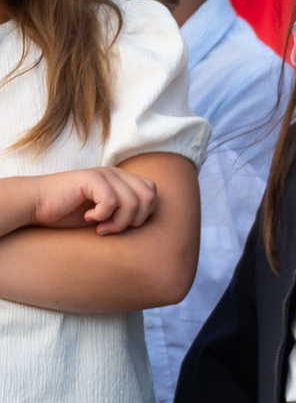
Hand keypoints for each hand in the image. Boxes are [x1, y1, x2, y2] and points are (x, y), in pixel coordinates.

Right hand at [12, 166, 159, 234]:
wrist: (36, 205)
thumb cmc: (69, 213)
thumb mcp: (104, 215)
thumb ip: (125, 214)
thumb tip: (145, 227)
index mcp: (123, 180)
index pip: (152, 193)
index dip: (144, 213)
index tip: (123, 226)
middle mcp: (116, 173)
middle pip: (149, 197)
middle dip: (135, 220)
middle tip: (113, 228)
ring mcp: (104, 174)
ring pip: (132, 202)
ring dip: (118, 222)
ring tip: (100, 227)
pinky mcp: (90, 178)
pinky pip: (111, 201)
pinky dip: (103, 216)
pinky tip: (89, 217)